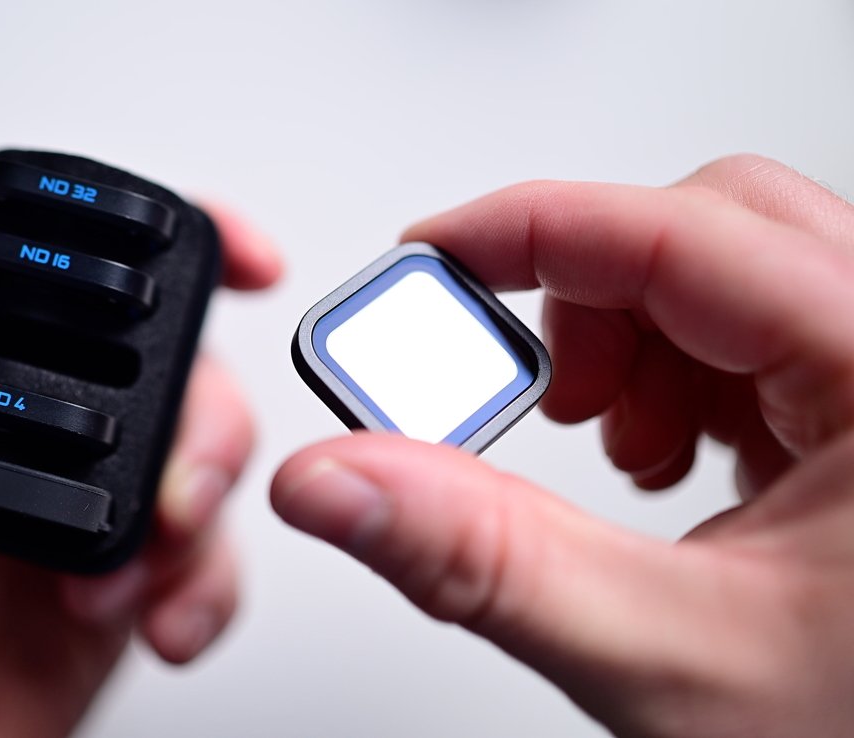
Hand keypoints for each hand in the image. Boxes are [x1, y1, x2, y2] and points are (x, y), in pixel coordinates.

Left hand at [0, 164, 282, 737]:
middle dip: (206, 407)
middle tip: (179, 472)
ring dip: (199, 502)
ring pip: (206, 454)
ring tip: (131, 571)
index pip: (78, 268)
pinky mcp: (124, 578)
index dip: (171, 240)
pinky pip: (207, 559)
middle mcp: (38, 420)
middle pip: (175, 359)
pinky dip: (204, 587)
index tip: (236, 252)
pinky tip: (155, 617)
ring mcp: (86, 499)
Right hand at [271, 155, 853, 736]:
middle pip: (714, 227)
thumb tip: (339, 481)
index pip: (683, 233)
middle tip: (538, 392)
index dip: (531, 231)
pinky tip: (663, 464)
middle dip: (592, 304)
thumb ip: (480, 558)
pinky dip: (675, 381)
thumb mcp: (663, 653)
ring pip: (730, 278)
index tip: (431, 260)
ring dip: (633, 347)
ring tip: (617, 452)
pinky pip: (755, 339)